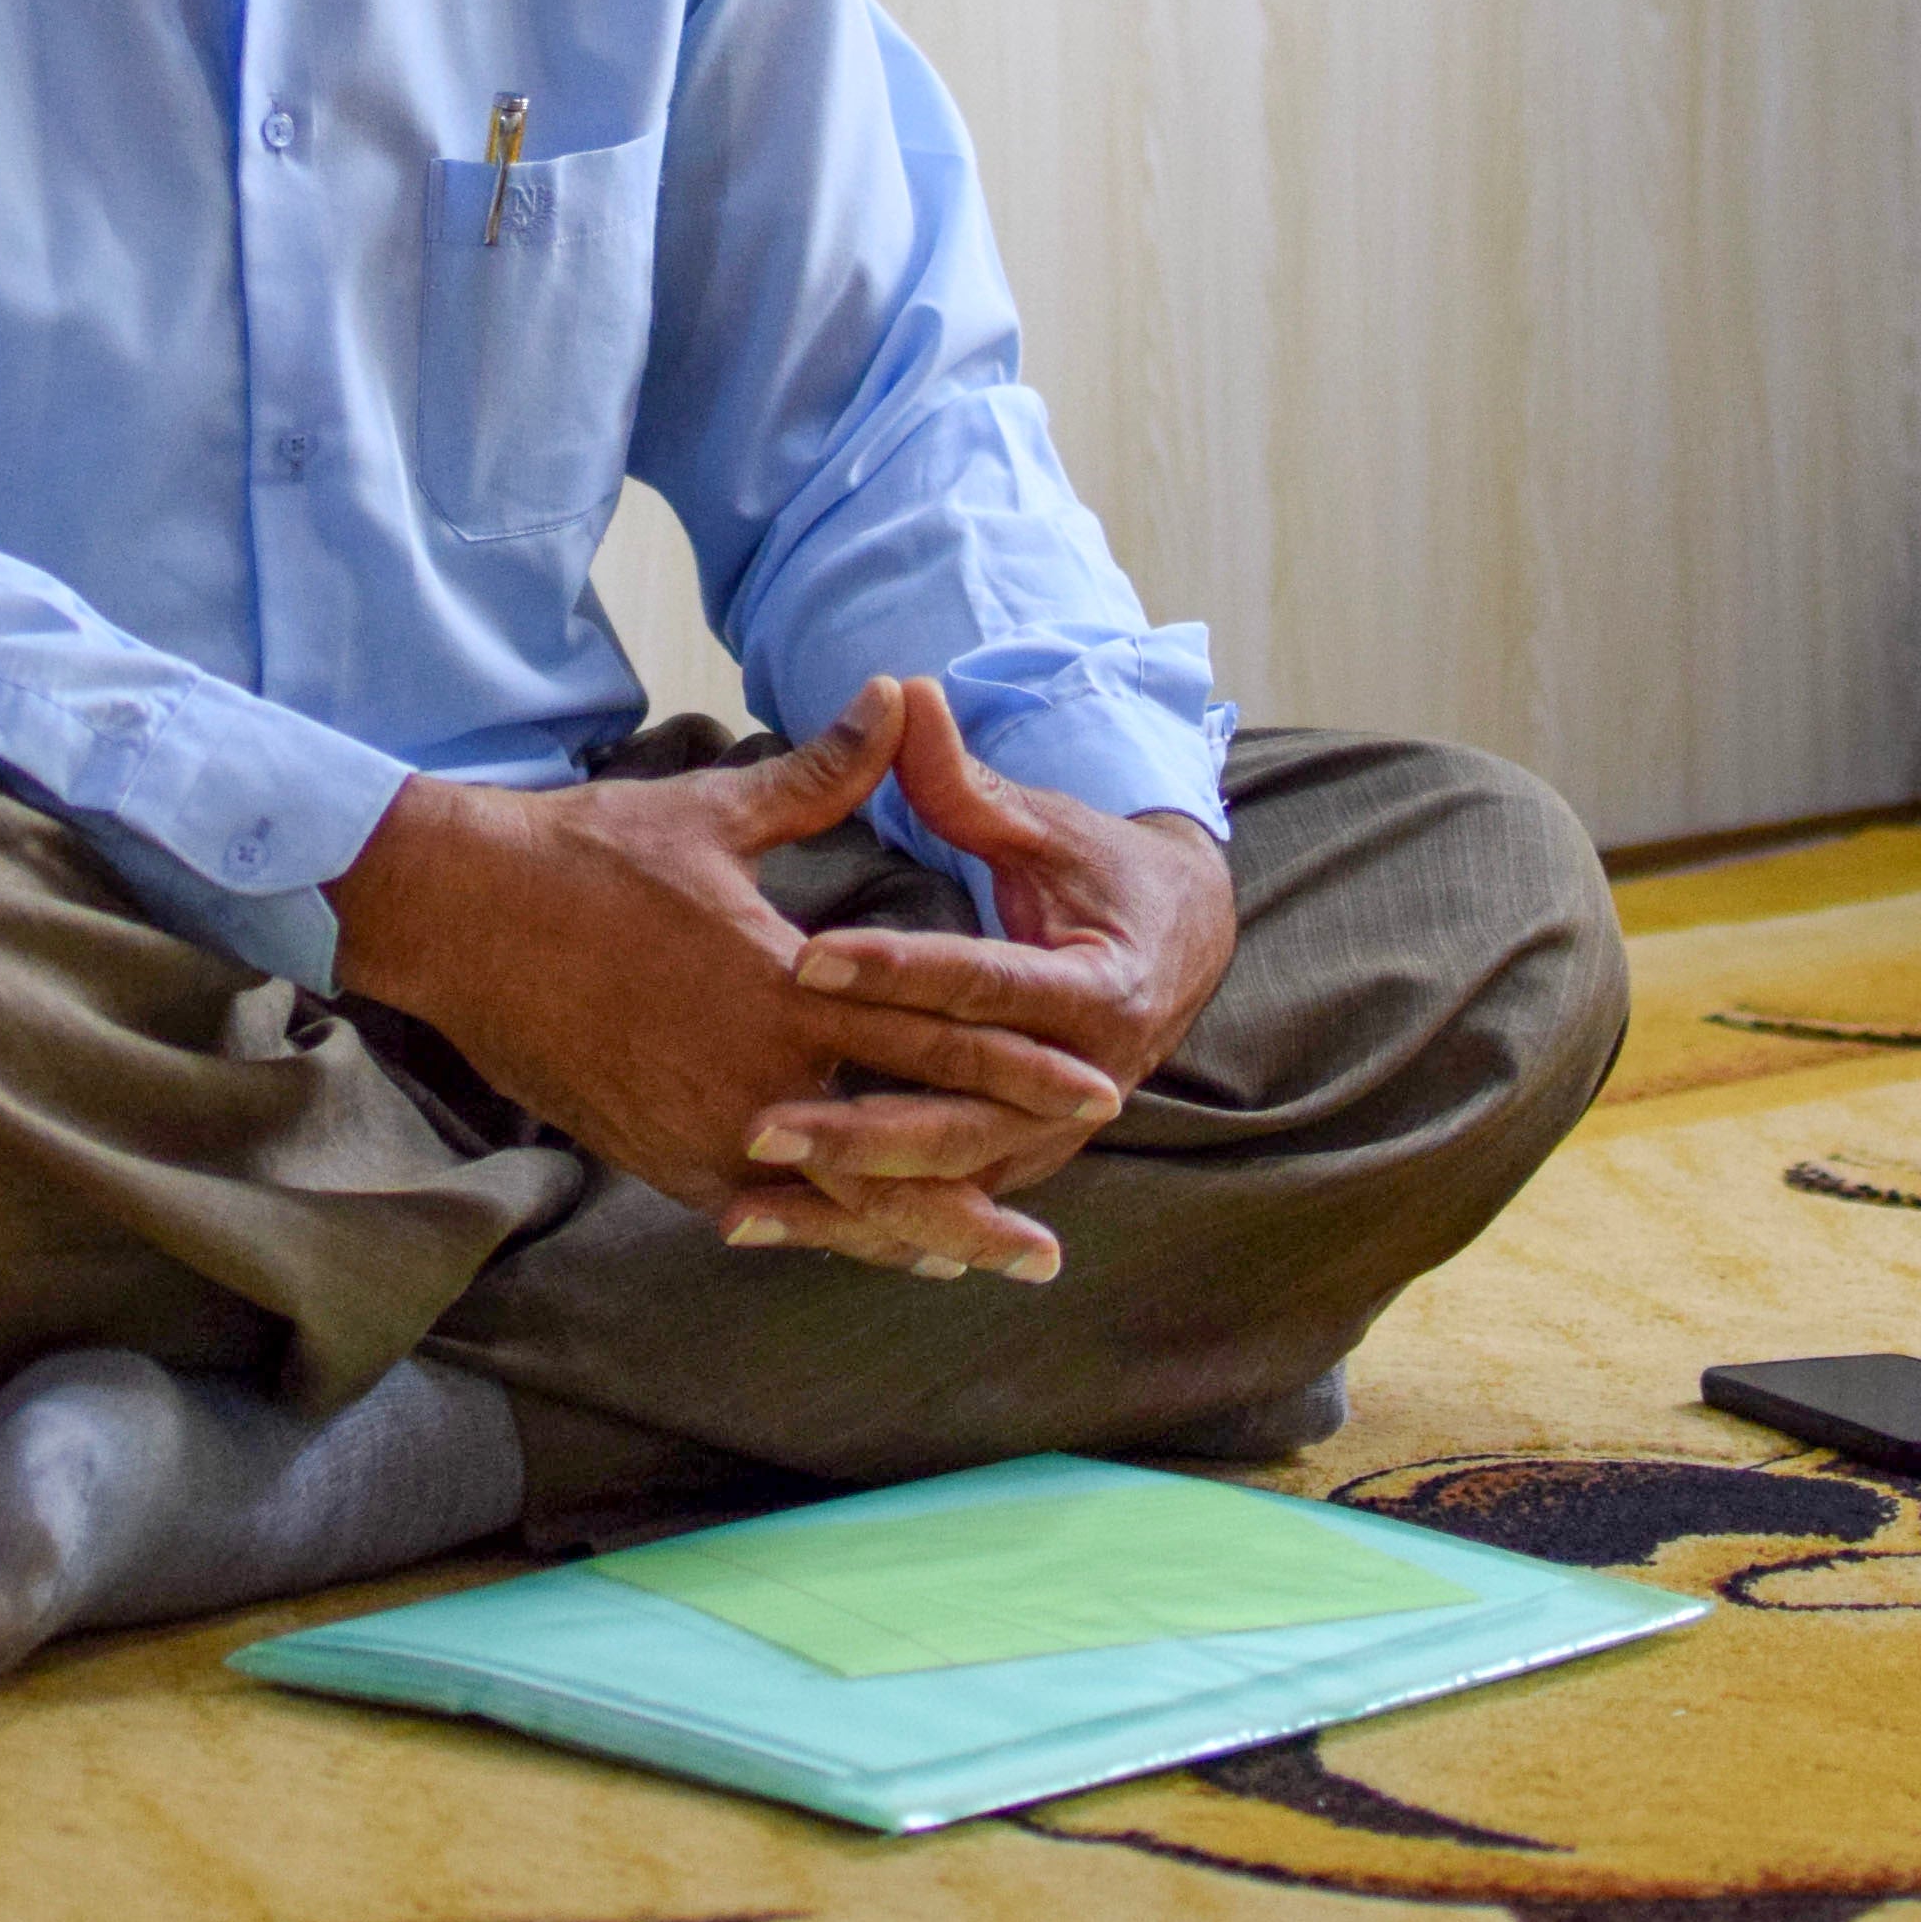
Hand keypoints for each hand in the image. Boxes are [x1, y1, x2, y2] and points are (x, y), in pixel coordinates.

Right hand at [326, 685, 1122, 1281]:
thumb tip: (899, 696)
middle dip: (987, 1187)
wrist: (461, 918)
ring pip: (835, 1202)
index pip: (930, 1027)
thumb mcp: (715, 809)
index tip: (1096, 1085)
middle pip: (900, 1140)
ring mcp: (705, 1127)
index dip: (1019, 1061)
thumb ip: (824, 772)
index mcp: (786, 982)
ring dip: (916, 1237)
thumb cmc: (587, 855)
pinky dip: (825, 1235)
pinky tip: (872, 1250)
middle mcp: (756, 1072)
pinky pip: (761, 1214)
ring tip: (984, 1269)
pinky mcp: (658, 1157)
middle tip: (1056, 1242)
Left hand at [724, 679, 1237, 1266]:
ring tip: (741, 1204)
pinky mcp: (1016, 1161)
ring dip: (845, 1202)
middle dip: (859, 1126)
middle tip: (754, 1121)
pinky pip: (930, 1203)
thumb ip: (966, 783)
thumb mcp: (1043, 825)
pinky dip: (854, 1225)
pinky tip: (764, 1228)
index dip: (897, 972)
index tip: (805, 962)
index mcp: (1100, 990)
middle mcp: (1086, 1083)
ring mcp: (1052, 1136)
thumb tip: (903, 693)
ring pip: (943, 1183)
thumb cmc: (1097, 871)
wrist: (1179, 944)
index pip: (985, 985)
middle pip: (963, 1117)